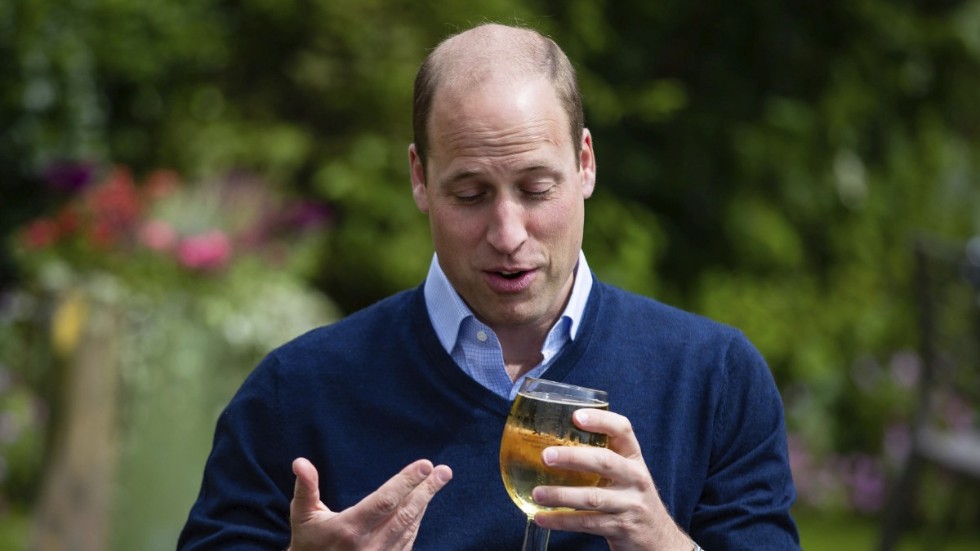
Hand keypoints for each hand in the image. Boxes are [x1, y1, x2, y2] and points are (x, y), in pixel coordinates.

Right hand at [288, 457, 452, 550]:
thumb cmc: (308, 543)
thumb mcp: (303, 516)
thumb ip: (306, 488)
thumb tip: (300, 462)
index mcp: (349, 529)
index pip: (385, 501)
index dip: (406, 482)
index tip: (425, 465)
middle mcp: (369, 546)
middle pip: (405, 514)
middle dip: (427, 490)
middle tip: (444, 471)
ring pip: (409, 527)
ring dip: (424, 503)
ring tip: (438, 480)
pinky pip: (407, 541)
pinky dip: (416, 521)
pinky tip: (423, 504)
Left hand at [530, 409, 690, 550]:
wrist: (659, 539)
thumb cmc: (632, 499)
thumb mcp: (626, 474)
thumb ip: (602, 458)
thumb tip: (554, 443)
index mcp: (634, 458)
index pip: (623, 430)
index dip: (600, 420)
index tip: (575, 416)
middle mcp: (635, 478)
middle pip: (604, 461)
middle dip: (573, 457)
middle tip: (545, 456)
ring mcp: (630, 504)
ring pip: (593, 497)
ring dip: (561, 494)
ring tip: (537, 493)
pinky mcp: (621, 528)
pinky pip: (587, 523)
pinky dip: (561, 520)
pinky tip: (541, 517)